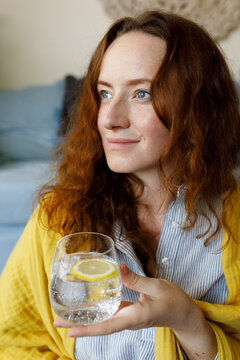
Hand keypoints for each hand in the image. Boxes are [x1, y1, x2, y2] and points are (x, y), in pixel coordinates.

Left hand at [54, 263, 198, 336]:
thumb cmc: (173, 300)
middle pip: (100, 326)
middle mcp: (128, 321)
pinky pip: (110, 315)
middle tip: (57, 321)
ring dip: (85, 320)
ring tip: (66, 315)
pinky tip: (88, 307)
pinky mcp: (129, 313)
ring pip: (103, 322)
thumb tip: (119, 268)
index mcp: (135, 316)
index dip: (88, 329)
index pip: (108, 325)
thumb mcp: (157, 286)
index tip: (69, 330)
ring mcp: (128, 318)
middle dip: (78, 325)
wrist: (183, 313)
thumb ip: (137, 279)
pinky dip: (97, 312)